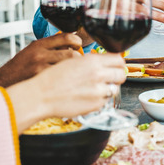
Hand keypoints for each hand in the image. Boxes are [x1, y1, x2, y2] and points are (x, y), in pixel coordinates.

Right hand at [0, 32, 83, 86]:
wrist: (2, 81)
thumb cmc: (19, 68)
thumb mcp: (32, 51)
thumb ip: (50, 48)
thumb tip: (71, 47)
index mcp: (39, 44)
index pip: (65, 37)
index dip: (76, 41)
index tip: (78, 45)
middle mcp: (40, 53)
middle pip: (70, 53)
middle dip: (77, 59)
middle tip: (77, 64)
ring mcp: (40, 67)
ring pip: (68, 66)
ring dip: (73, 70)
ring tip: (70, 73)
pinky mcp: (40, 79)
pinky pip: (61, 78)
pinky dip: (66, 79)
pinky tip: (64, 82)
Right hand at [8, 53, 126, 130]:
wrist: (42, 95)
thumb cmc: (52, 78)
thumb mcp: (72, 61)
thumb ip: (91, 61)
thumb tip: (105, 62)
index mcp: (92, 61)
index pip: (119, 59)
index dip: (117, 63)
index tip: (115, 65)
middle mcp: (98, 75)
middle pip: (121, 74)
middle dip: (116, 75)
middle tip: (109, 77)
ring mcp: (98, 91)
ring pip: (115, 88)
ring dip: (108, 88)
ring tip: (94, 88)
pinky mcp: (96, 105)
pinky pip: (105, 100)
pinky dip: (99, 99)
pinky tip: (87, 96)